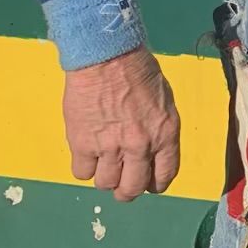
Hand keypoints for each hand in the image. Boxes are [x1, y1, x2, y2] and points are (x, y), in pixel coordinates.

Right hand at [64, 48, 180, 200]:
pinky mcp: (82, 144)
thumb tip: (151, 152)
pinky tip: (87, 152)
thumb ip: (159, 130)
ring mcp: (110, 147)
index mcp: (166, 134)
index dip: (155, 184)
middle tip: (121, 182)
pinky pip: (81, 173)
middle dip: (127, 190)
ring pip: (105, 184)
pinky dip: (84, 166)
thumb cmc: (140, 71)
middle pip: (131, 189)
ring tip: (103, 161)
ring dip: (104, 176)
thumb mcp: (164, 102)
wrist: (108, 57)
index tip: (148, 183)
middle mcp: (140, 146)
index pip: (165, 176)